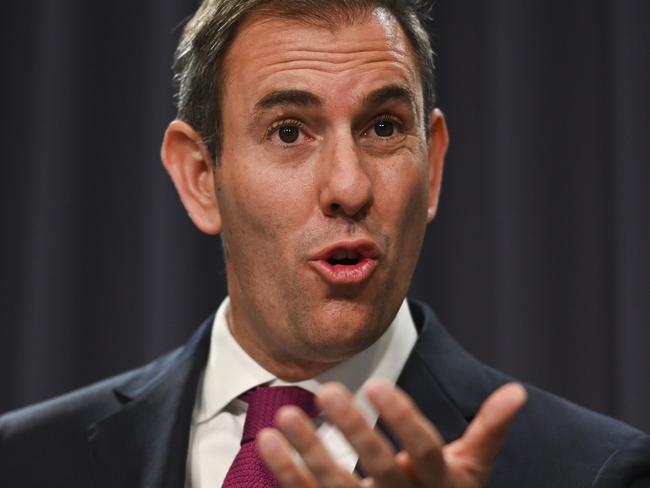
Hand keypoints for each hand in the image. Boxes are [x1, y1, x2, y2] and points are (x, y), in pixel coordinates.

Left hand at [257, 379, 526, 486]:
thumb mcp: (471, 470)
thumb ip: (489, 430)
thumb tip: (517, 391)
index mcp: (438, 482)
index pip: (423, 449)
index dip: (403, 419)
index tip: (378, 384)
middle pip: (378, 467)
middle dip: (353, 430)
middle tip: (327, 390)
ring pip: (337, 486)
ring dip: (308, 450)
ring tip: (284, 414)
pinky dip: (286, 472)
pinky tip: (267, 441)